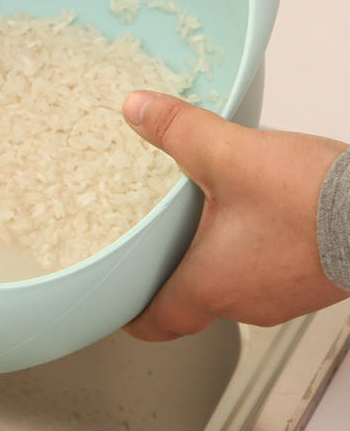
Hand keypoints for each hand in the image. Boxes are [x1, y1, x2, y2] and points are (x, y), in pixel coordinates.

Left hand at [121, 91, 348, 340]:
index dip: (131, 313)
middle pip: (192, 302)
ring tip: (196, 220)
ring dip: (211, 257)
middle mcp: (247, 302)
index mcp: (212, 284)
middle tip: (148, 247)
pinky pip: (265, 271)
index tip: (117, 303)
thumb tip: (137, 108)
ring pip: (231, 286)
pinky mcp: (312, 279)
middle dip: (168, 273)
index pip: (157, 322)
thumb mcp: (229, 153)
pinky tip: (252, 213)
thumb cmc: (315, 200)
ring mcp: (284, 295)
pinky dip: (248, 249)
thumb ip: (177, 130)